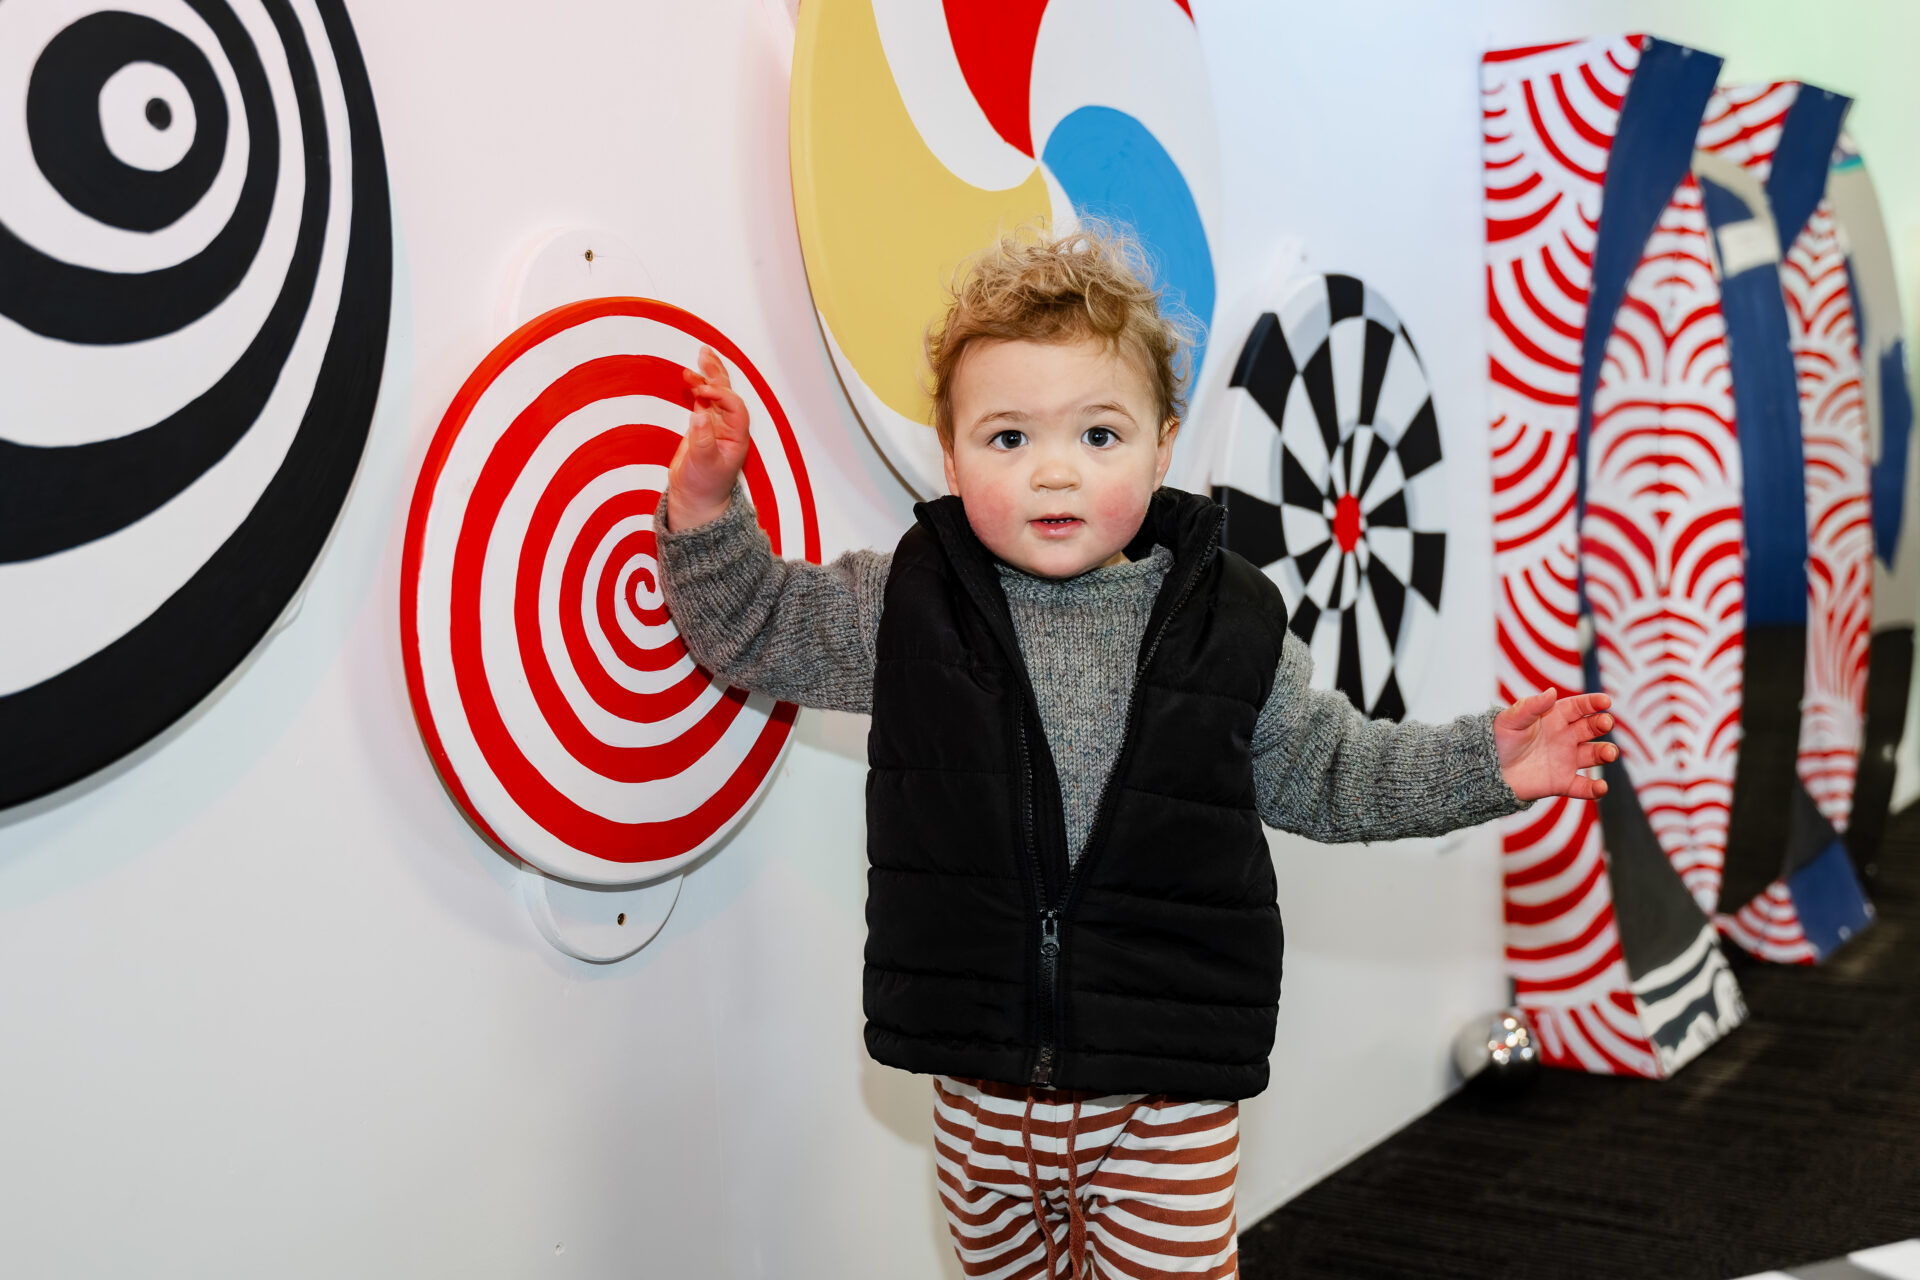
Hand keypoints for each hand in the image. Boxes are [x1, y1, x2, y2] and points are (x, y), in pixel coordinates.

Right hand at [666, 346, 751, 530]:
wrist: (695, 499)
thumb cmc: (704, 486)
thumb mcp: (703, 465)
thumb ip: (702, 440)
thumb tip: (700, 414)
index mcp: (737, 436)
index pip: (734, 407)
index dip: (720, 396)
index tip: (701, 392)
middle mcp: (729, 427)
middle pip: (727, 394)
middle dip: (717, 374)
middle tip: (705, 354)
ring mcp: (716, 425)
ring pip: (715, 394)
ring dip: (707, 377)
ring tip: (699, 357)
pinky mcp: (703, 427)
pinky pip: (702, 402)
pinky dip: (697, 388)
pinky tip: (690, 377)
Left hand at [1494, 688, 1617, 801]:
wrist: (1487, 769)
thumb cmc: (1498, 739)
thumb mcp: (1511, 720)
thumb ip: (1531, 707)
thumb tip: (1551, 692)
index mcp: (1554, 717)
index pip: (1579, 707)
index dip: (1593, 703)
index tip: (1606, 701)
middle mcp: (1565, 737)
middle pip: (1591, 728)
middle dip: (1602, 724)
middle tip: (1605, 723)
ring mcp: (1566, 759)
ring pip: (1594, 754)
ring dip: (1605, 752)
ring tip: (1609, 753)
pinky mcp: (1563, 782)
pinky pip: (1583, 786)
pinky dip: (1594, 788)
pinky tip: (1601, 787)